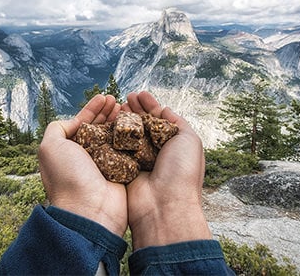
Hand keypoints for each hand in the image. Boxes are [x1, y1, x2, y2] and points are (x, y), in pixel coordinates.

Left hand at [38, 94, 126, 236]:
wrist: (90, 210)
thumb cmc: (68, 177)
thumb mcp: (50, 147)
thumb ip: (56, 128)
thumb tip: (73, 122)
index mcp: (69, 151)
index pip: (82, 123)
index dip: (92, 109)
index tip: (103, 97)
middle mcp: (87, 157)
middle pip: (99, 127)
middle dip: (107, 112)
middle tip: (117, 100)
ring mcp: (106, 165)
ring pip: (114, 137)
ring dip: (120, 121)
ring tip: (126, 108)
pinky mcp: (122, 172)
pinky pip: (128, 150)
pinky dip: (131, 137)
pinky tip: (135, 125)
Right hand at [122, 91, 211, 248]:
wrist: (164, 205)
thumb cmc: (181, 171)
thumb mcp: (189, 139)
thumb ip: (177, 122)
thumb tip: (164, 110)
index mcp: (174, 145)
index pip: (160, 119)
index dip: (150, 105)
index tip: (139, 93)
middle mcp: (157, 152)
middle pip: (143, 124)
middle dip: (135, 109)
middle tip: (126, 97)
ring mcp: (140, 160)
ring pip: (129, 134)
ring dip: (123, 119)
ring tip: (118, 105)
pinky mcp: (124, 169)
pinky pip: (117, 148)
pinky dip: (113, 135)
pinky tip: (109, 121)